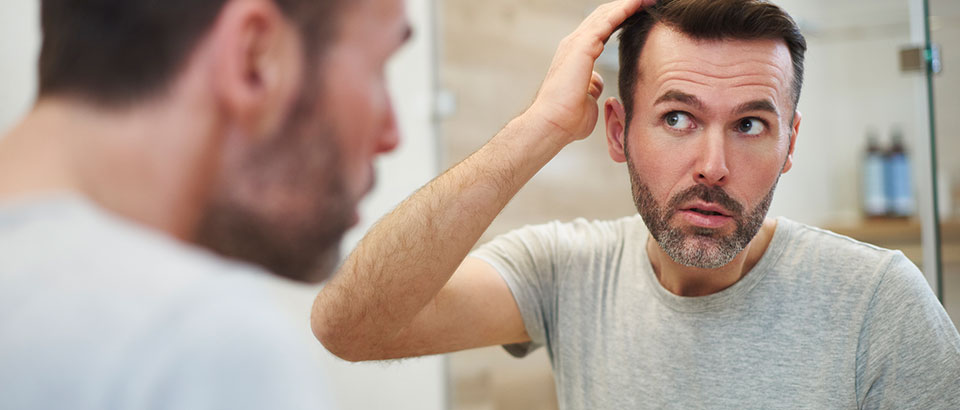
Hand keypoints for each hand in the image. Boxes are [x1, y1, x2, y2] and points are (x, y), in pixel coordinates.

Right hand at [525, 0, 653, 145]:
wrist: (553, 124)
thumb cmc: (567, 119)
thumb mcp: (586, 99)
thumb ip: (592, 86)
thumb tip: (596, 83)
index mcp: (575, 55)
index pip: (601, 29)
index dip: (620, 19)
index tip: (640, 15)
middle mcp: (574, 44)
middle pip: (604, 16)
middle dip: (627, 7)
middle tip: (649, 1)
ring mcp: (576, 43)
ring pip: (606, 13)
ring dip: (629, 4)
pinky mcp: (582, 46)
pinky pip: (608, 20)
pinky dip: (625, 9)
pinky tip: (639, 3)